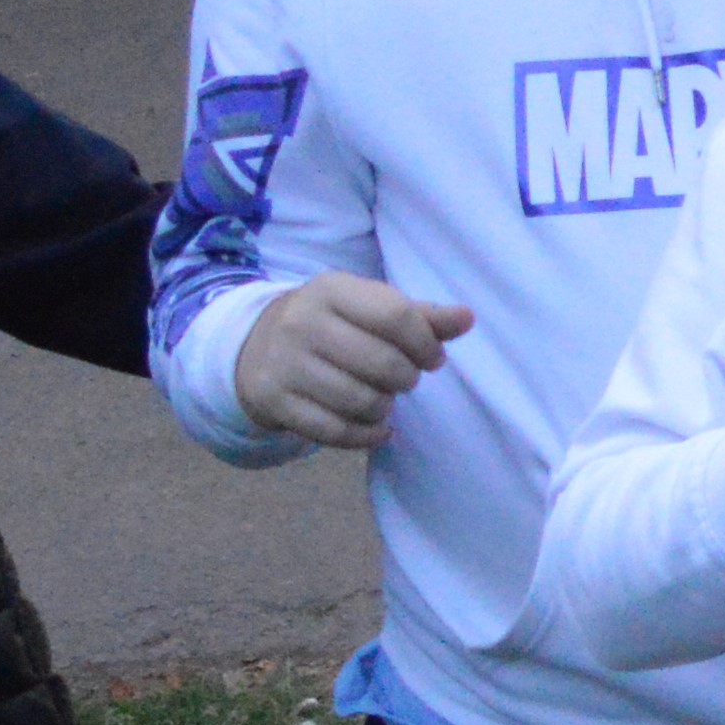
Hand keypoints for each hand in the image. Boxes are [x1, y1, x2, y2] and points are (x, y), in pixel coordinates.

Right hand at [235, 273, 475, 449]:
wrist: (257, 344)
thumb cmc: (334, 323)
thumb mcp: (370, 307)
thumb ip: (422, 315)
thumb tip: (468, 319)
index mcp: (330, 289)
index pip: (396, 316)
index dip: (426, 343)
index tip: (433, 359)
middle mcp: (300, 323)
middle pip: (381, 362)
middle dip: (406, 378)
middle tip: (406, 380)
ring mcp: (282, 363)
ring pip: (357, 400)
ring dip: (385, 407)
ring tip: (385, 399)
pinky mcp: (272, 401)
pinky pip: (332, 431)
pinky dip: (365, 436)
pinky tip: (377, 428)